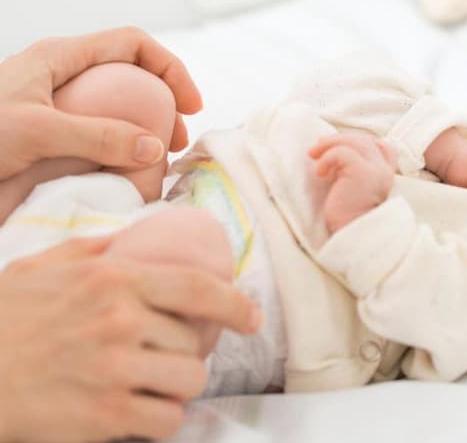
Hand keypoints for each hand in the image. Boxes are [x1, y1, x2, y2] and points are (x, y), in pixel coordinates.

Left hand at [0, 27, 202, 180]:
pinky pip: (98, 128)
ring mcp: (56, 101)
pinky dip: (120, 144)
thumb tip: (154, 148)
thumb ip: (96, 136)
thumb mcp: (34, 131)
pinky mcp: (50, 127)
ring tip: (156, 156)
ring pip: (116, 102)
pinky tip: (123, 166)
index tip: (189, 104)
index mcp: (60, 56)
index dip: (170, 68)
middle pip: (131, 72)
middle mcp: (62, 72)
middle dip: (163, 100)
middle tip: (174, 139)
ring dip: (144, 125)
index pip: (134, 43)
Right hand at [0, 213, 259, 442]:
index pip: (197, 286)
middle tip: (172, 351)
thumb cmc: (7, 314)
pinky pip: (165, 421)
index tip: (252, 316)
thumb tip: (141, 236)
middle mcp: (121, 322)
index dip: (234, 302)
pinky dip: (163, 417)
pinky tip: (143, 408)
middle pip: (195, 341)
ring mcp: (114, 371)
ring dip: (181, 383)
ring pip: (188, 381)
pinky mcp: (103, 416)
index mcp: (115, 280)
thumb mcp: (51, 264)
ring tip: (160, 379)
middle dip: (192, 348)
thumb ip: (102, 248)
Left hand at [309, 133, 396, 233]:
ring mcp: (375, 170)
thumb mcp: (352, 190)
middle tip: (316, 148)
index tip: (340, 148)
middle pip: (363, 140)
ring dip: (329, 144)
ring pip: (354, 141)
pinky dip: (326, 157)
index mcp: (384, 175)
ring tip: (313, 155)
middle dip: (338, 140)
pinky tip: (320, 173)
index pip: (383, 147)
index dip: (361, 141)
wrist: (353, 238)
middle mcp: (383, 170)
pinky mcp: (363, 172)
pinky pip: (342, 152)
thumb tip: (329, 152)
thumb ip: (351, 173)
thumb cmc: (347, 219)